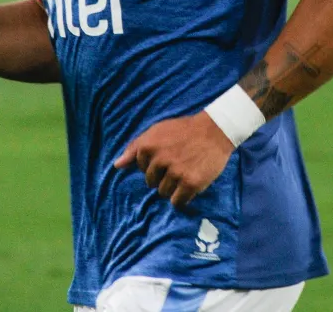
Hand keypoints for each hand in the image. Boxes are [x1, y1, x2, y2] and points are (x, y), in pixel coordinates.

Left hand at [113, 112, 235, 206]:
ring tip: (185, 172)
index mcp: (148, 146)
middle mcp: (159, 160)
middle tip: (178, 165)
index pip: (141, 169)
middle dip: (163, 177)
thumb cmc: (184, 130)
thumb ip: (135, 148)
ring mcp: (175, 173)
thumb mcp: (156, 131)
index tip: (167, 157)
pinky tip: (190, 185)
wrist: (215, 130)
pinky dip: (183, 197)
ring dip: (173, 188)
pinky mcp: (190, 183)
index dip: (154, 165)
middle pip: (152, 183)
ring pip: (164, 193)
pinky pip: (177, 202)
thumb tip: (117, 166)